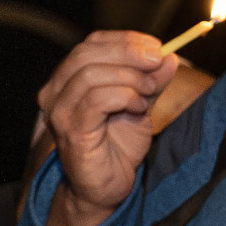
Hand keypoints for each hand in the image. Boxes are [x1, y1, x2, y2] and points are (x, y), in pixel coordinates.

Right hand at [33, 32, 184, 225]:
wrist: (107, 186)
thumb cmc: (117, 145)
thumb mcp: (141, 104)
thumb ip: (152, 80)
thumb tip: (170, 56)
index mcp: (70, 79)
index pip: (92, 43)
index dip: (126, 40)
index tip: (158, 47)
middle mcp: (56, 91)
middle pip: (87, 53)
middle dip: (130, 53)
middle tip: (158, 62)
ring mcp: (59, 111)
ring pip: (91, 74)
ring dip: (130, 79)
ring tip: (148, 94)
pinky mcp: (71, 130)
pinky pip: (97, 100)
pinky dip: (125, 97)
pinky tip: (139, 108)